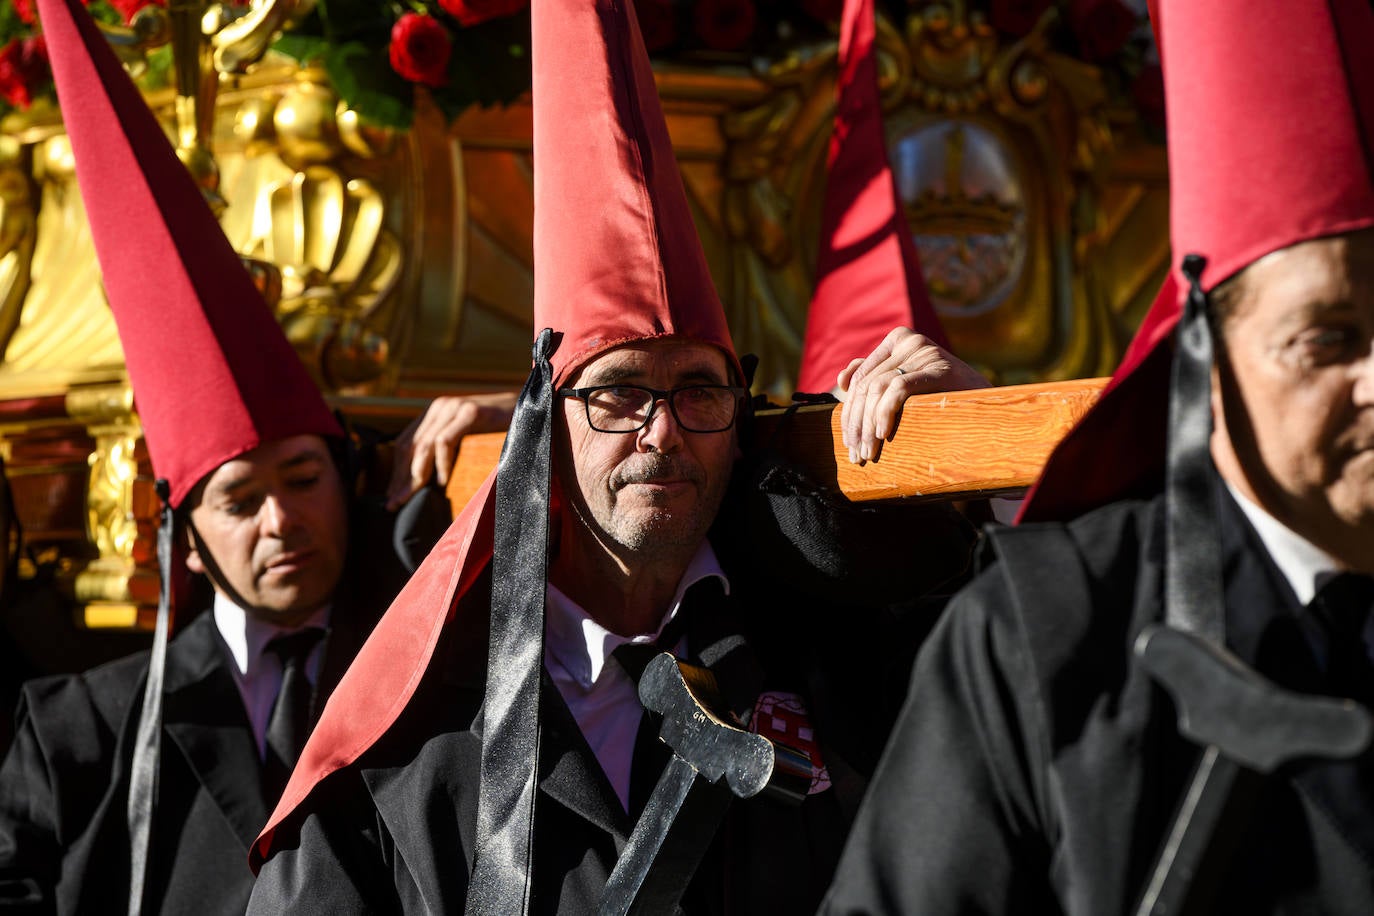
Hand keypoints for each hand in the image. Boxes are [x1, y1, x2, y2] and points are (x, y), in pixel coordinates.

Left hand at [385, 392, 517, 509]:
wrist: (532, 408)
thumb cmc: (501, 429)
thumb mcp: (467, 438)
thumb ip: (448, 450)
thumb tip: (426, 481)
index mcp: (436, 413)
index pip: (406, 444)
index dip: (396, 472)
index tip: (392, 498)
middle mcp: (440, 407)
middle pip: (410, 446)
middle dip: (400, 478)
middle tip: (394, 504)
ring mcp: (455, 407)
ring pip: (424, 445)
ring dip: (415, 475)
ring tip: (410, 496)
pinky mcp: (470, 412)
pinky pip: (445, 440)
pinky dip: (441, 463)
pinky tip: (442, 481)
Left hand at [838, 327, 990, 464]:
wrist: (990, 407)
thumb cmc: (945, 398)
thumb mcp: (907, 382)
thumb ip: (875, 375)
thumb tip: (841, 381)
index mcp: (898, 339)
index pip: (860, 377)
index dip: (849, 410)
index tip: (848, 441)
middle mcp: (910, 340)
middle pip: (866, 385)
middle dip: (856, 423)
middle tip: (856, 454)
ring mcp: (924, 351)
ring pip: (877, 389)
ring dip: (867, 426)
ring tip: (869, 452)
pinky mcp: (937, 368)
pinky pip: (899, 390)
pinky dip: (885, 413)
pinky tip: (883, 435)